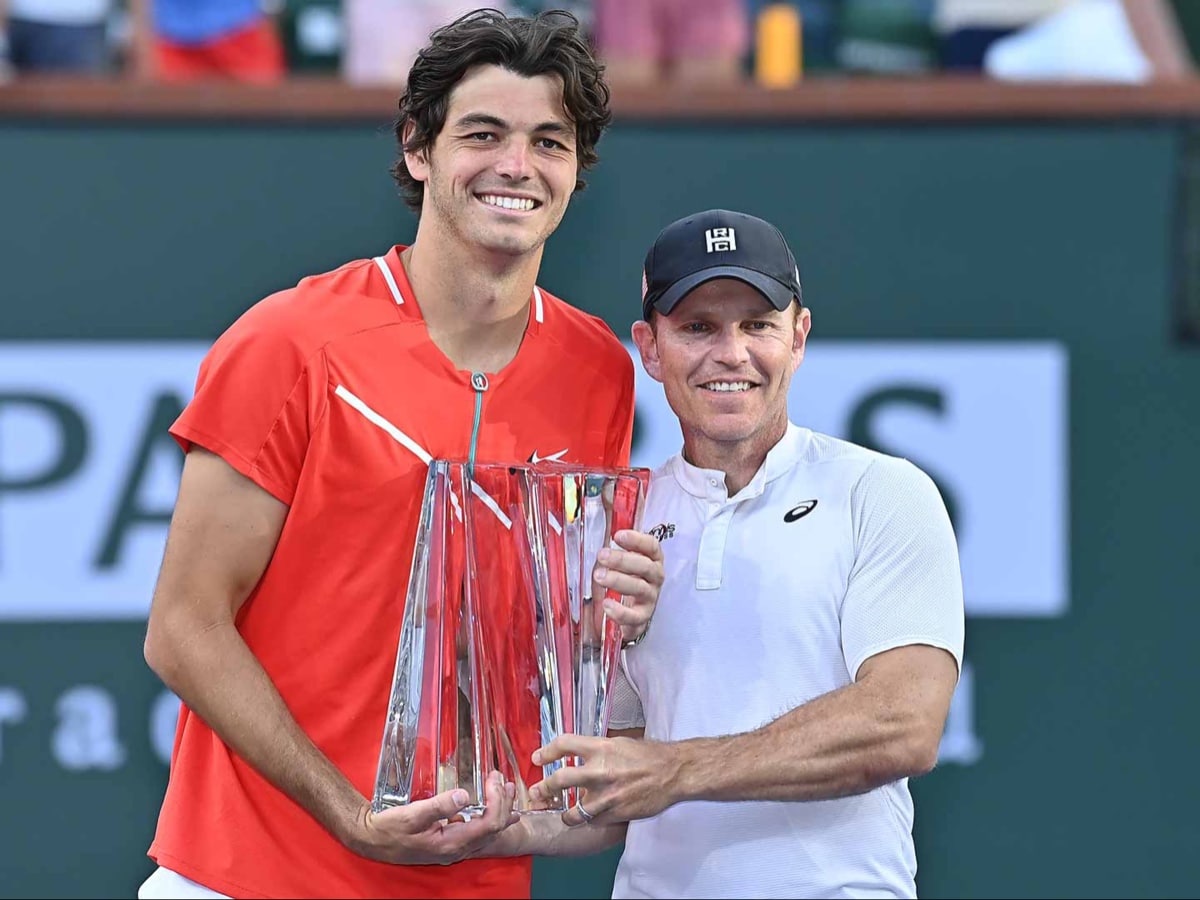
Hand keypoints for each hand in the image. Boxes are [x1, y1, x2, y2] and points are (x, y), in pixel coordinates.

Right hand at [346, 771, 518, 864]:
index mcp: (452, 843)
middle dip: (504, 804)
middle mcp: (457, 850)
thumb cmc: (389, 828)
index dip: (498, 801)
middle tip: (503, 780)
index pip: (490, 824)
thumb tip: (464, 795)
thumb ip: (439, 805)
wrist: (371, 840)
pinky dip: (487, 815)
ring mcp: (453, 848)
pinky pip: (476, 832)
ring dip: (499, 810)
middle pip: (494, 829)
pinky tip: (487, 804)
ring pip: (487, 832)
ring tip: (504, 790)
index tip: (495, 778)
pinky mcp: (448, 843)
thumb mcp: (413, 815)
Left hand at [528, 735, 677, 826]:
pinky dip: (590, 820)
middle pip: (559, 780)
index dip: (547, 751)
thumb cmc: (648, 755)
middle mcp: (600, 771)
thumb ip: (596, 750)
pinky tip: (592, 817)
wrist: (673, 772)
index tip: (537, 758)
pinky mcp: (616, 813)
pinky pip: (593, 821)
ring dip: (565, 814)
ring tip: (563, 813)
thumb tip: (576, 754)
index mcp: (600, 748)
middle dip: (543, 788)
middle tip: (537, 792)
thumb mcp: (619, 743)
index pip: (564, 744)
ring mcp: (607, 795)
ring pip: (573, 812)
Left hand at [594, 529, 663, 645]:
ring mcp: (650, 597)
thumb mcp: (624, 562)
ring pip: (640, 588)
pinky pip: (635, 616)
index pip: (651, 546)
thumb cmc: (628, 580)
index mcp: (652, 560)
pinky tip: (607, 605)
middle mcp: (655, 577)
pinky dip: (621, 612)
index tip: (618, 535)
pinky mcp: (643, 617)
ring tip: (599, 577)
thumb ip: (615, 546)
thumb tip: (602, 518)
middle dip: (623, 560)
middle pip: (645, 566)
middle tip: (602, 556)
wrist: (634, 613)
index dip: (637, 540)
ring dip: (619, 581)